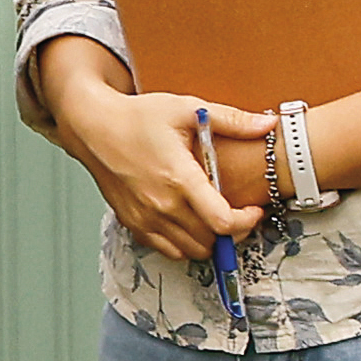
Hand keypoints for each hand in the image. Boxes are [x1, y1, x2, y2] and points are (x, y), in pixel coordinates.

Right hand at [46, 74, 240, 266]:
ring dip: (210, 240)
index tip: (254, 210)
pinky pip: (168, 251)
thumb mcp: (187, 109)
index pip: (222, 221)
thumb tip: (267, 125)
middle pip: (211, 241)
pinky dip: (185, 244)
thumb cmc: (137, 117)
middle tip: (240, 213)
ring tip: (216, 218)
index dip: (246, 222)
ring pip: (192, 251)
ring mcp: (146, 218)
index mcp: (179, 178)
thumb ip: (231, 120)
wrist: (93, 127)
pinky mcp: (134, 224)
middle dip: (233, 231)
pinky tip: (190, 222)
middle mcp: (162, 204)